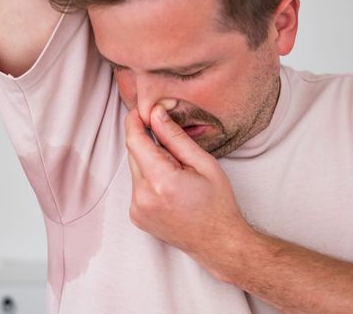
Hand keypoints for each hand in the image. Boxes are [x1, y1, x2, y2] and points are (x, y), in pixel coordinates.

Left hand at [125, 104, 249, 274]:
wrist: (217, 242)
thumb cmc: (217, 203)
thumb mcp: (203, 163)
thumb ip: (175, 137)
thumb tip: (156, 114)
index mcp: (162, 182)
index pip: (135, 141)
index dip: (134, 122)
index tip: (140, 111)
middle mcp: (143, 197)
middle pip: (134, 154)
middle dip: (148, 142)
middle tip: (173, 146)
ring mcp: (137, 209)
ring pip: (135, 170)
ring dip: (149, 162)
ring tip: (176, 173)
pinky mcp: (136, 216)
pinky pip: (137, 186)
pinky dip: (149, 179)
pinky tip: (169, 188)